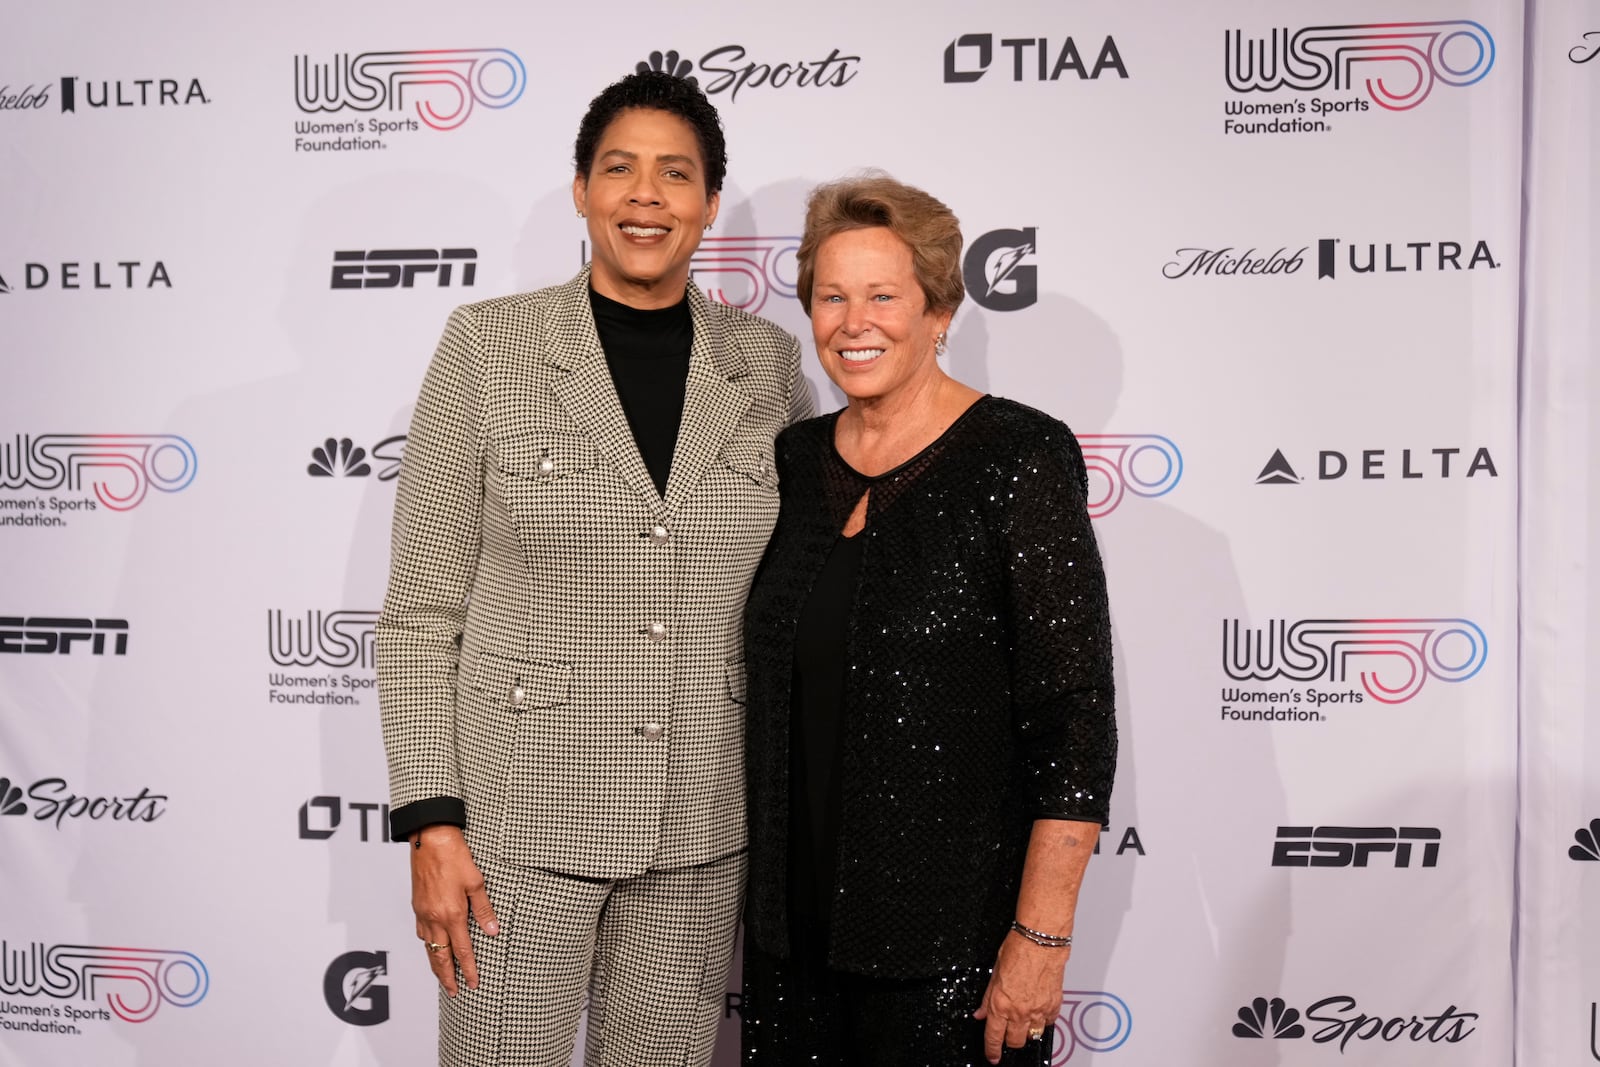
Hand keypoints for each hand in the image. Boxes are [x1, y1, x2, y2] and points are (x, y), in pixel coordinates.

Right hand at [410, 825, 498, 995]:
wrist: (429, 840)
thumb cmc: (454, 856)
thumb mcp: (476, 882)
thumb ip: (484, 909)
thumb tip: (492, 931)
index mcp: (452, 914)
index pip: (462, 951)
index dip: (468, 969)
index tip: (474, 983)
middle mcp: (434, 918)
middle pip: (441, 956)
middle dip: (447, 977)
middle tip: (454, 992)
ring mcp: (423, 913)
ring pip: (428, 947)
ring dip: (436, 964)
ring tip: (443, 976)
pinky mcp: (417, 906)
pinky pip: (422, 933)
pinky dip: (427, 945)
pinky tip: (432, 947)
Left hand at [973, 930, 1067, 1063]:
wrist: (1041, 939)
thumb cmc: (1018, 949)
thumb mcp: (994, 973)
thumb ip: (987, 998)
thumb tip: (981, 1012)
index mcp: (1001, 1004)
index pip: (994, 1037)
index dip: (991, 1050)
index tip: (992, 1056)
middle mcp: (1020, 1011)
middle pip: (1015, 1041)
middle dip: (1009, 1040)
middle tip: (1007, 1032)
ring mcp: (1039, 1009)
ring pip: (1033, 1035)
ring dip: (1027, 1031)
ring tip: (1023, 1020)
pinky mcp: (1054, 1005)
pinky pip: (1049, 1022)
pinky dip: (1044, 1020)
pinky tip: (1039, 1010)